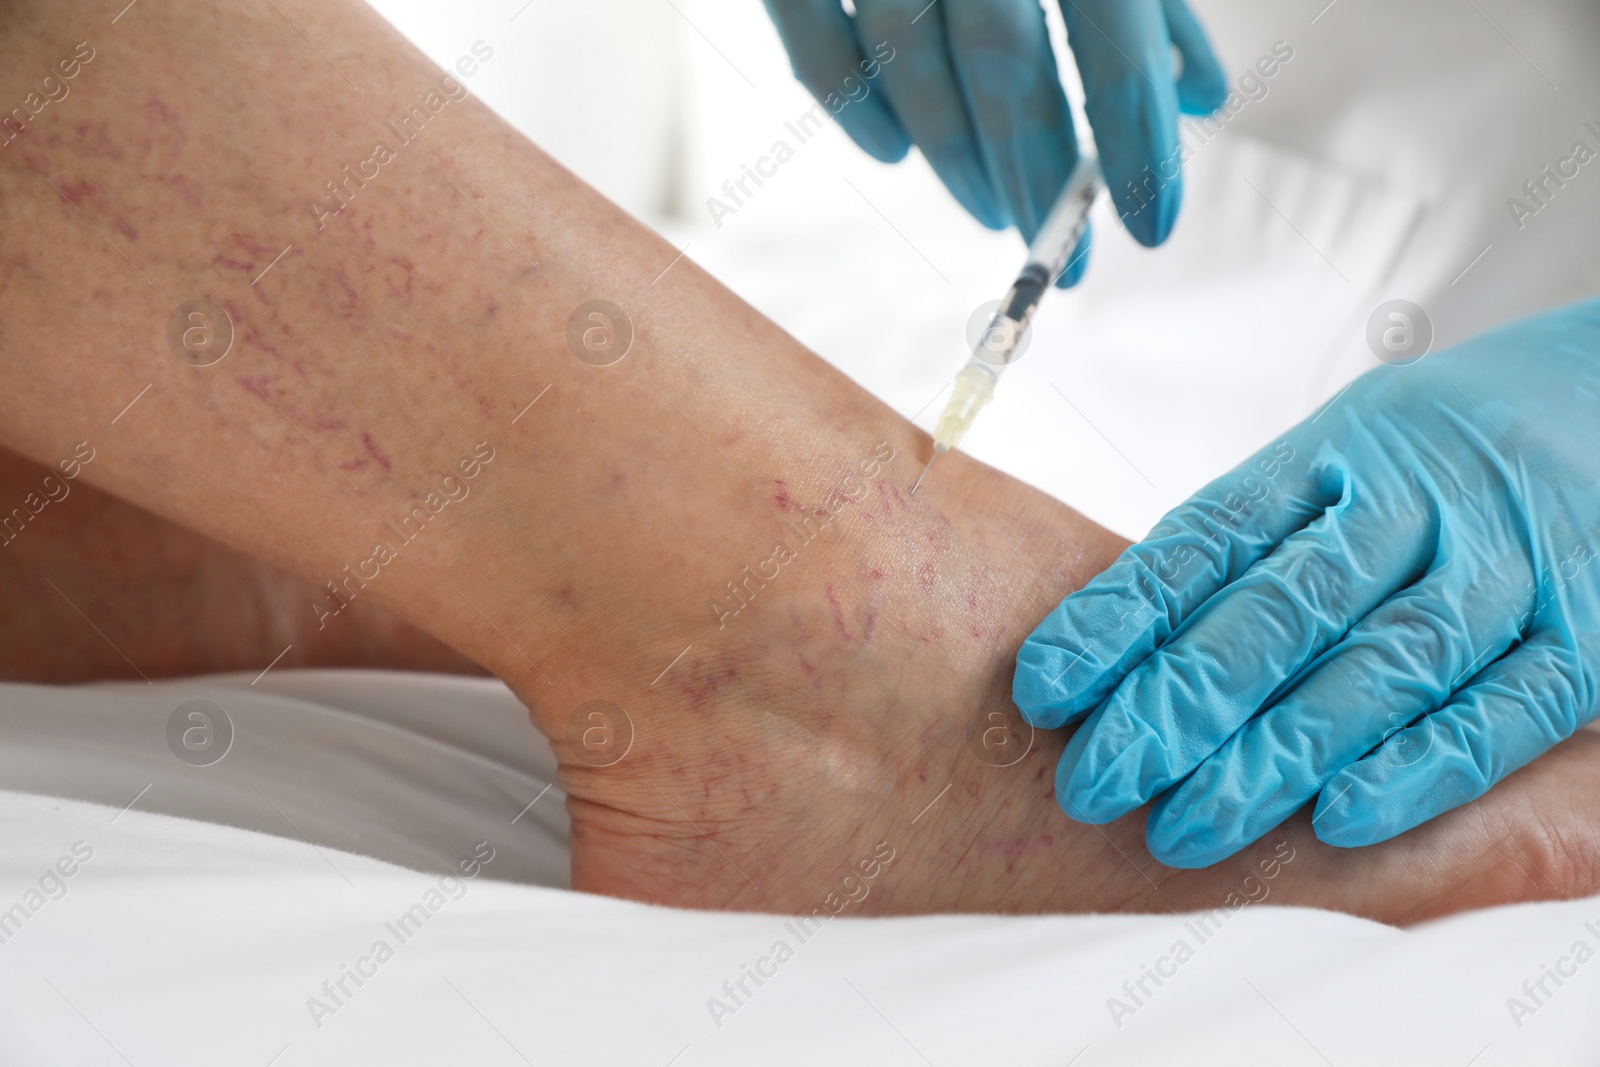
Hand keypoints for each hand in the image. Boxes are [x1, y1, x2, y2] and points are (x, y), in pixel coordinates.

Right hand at [760, 0, 1227, 285]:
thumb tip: (1196, 93)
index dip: (1132, 138)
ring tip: (991, 209)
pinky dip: (850, 105)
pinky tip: (893, 156)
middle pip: (997, 64)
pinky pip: (810, 33)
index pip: (1110, 29)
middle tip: (1062, 250)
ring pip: (903, 62)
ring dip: (952, 155)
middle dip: (1036, 173)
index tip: (1153, 225)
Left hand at [1014, 299, 1599, 866]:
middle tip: (1096, 781)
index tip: (1043, 689)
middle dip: (1178, 703)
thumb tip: (1126, 633)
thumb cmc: (1461, 444)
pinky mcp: (1592, 631)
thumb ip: (1263, 537)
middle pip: (1283, 607)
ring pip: (1381, 666)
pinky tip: (1337, 819)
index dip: (1119, 616)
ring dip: (1276, 754)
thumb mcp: (1352, 454)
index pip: (1208, 538)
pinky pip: (1502, 709)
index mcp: (1339, 452)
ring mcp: (1509, 562)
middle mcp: (1419, 499)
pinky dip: (1419, 766)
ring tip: (1187, 827)